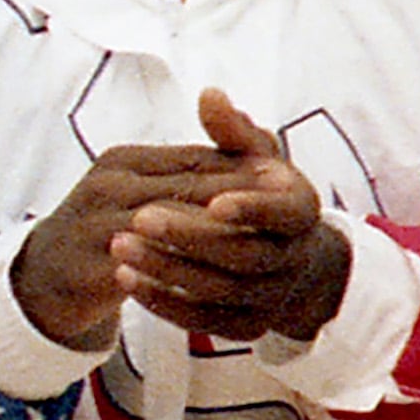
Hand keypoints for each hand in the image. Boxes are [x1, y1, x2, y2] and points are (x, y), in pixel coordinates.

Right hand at [12, 125, 283, 351]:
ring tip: (262, 247)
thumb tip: (243, 158)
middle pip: (187, 189)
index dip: (240, 169)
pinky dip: (181, 274)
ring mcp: (96, 225)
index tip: (284, 178)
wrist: (42, 275)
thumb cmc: (101, 227)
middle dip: (238, 199)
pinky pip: (145, 269)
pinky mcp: (89, 267)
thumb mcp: (137, 190)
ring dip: (217, 235)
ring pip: (169, 227)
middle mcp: (108, 185)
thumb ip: (186, 173)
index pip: (194, 158)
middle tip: (286, 210)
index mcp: (124, 160)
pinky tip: (216, 286)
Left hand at [108, 90, 353, 345]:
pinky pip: (206, 322)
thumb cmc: (257, 193)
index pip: (284, 213)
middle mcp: (293, 258)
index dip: (251, 208)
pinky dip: (166, 305)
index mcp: (301, 212)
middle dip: (190, 237)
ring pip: (220, 291)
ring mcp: (271, 295)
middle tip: (139, 218)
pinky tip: (126, 281)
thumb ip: (232, 130)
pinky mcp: (246, 324)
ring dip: (167, 271)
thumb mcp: (255, 157)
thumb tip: (210, 95)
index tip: (213, 201)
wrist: (279, 255)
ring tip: (118, 246)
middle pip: (244, 254)